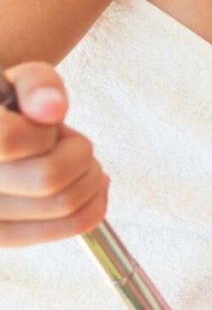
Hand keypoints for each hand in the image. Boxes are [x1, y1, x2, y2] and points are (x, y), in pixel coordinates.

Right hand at [0, 62, 108, 246]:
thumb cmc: (7, 106)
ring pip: (66, 204)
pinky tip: (89, 180)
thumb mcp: (16, 80)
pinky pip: (71, 225)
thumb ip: (36, 83)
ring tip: (67, 159)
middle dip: (77, 151)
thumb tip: (52, 110)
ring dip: (87, 174)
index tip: (43, 124)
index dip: (42, 130)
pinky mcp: (4, 238)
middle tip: (67, 141)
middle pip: (50, 178)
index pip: (12, 140)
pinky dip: (96, 201)